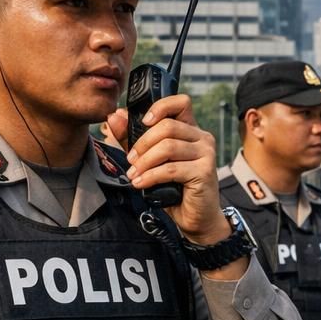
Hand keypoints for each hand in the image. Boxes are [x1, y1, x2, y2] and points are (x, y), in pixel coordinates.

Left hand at [104, 93, 225, 244]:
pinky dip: (152, 176)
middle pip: (167, 126)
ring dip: (145, 161)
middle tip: (131, 160)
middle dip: (142, 143)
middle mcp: (202, 138)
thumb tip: (114, 116)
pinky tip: (141, 184)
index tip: (143, 122)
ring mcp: (206, 154)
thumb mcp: (149, 159)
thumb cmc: (174, 187)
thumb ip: (132, 138)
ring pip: (168, 146)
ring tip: (134, 174)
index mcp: (191, 130)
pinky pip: (172, 168)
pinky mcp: (205, 171)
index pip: (181, 102)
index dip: (160, 107)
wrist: (195, 216)